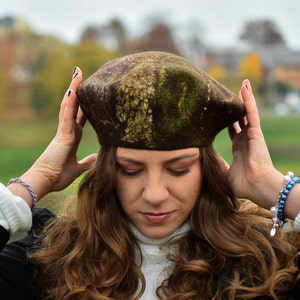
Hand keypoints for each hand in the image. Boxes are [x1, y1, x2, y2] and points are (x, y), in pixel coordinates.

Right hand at [10, 68, 96, 205]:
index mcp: (73, 137)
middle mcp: (69, 130)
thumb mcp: (79, 167)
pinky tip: (74, 89)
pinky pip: (67, 114)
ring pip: (70, 105)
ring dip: (74, 89)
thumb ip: (88, 162)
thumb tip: (97, 158)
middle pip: (75, 106)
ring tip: (78, 73)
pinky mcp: (63, 134)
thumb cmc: (58, 175)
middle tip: (81, 74)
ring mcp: (65, 130)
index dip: (86, 104)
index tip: (91, 94)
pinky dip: (71, 102)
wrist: (46, 181)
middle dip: (78, 90)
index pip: (81, 116)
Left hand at [225, 79, 282, 209]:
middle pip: (239, 119)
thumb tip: (206, 161)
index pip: (232, 130)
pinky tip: (244, 88)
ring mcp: (251, 135)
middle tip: (227, 96)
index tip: (217, 114)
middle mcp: (245, 139)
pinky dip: (248, 101)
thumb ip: (217, 165)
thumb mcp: (225, 173)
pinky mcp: (256, 133)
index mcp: (239, 148)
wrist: (256, 186)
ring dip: (243, 99)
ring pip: (246, 113)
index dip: (226, 122)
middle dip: (233, 108)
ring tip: (241, 84)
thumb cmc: (243, 184)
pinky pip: (251, 114)